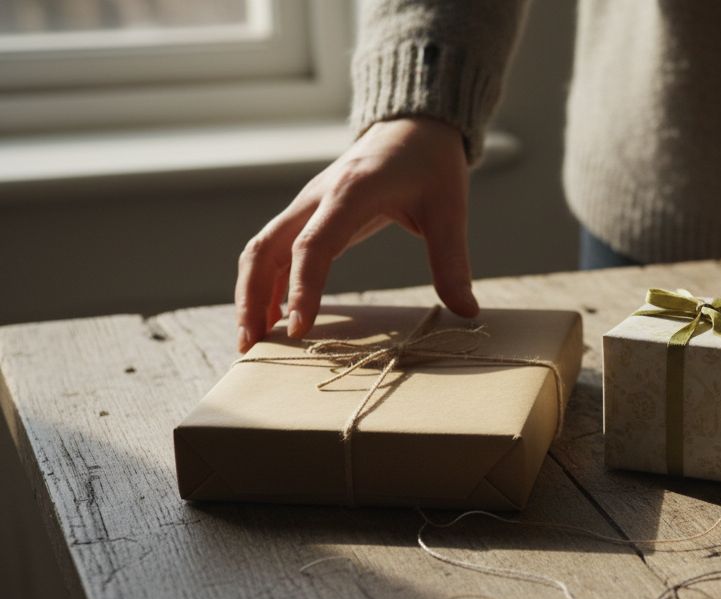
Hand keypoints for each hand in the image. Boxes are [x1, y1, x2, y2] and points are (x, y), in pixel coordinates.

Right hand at [234, 117, 477, 351]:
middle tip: (252, 346)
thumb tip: (466, 311)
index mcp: (351, 193)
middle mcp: (317, 198)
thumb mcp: (449, 210)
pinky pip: (276, 250)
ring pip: (261, 250)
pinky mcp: (309, 215)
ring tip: (252, 341)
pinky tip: (272, 318)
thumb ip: (452, 261)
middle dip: (253, 297)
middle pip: (266, 248)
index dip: (303, 288)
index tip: (299, 329)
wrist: (414, 127)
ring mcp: (308, 206)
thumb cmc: (431, 164)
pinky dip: (267, 284)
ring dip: (251, 293)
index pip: (313, 245)